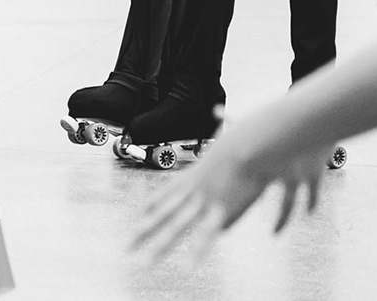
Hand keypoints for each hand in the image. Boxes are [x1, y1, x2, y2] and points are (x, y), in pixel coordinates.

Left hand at [132, 138, 328, 261]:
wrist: (250, 141)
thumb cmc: (245, 132)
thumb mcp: (227, 127)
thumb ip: (221, 121)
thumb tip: (218, 108)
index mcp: (193, 174)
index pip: (167, 193)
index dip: (152, 206)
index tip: (139, 216)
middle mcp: (192, 190)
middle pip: (163, 215)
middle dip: (144, 233)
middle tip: (126, 247)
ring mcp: (203, 201)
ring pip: (176, 228)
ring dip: (159, 247)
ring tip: (143, 262)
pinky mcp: (221, 210)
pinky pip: (206, 236)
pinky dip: (198, 253)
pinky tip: (189, 268)